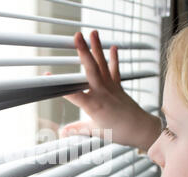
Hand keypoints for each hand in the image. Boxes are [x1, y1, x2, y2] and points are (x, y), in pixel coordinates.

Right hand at [60, 30, 160, 150]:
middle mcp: (102, 93)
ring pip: (102, 64)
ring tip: (92, 32)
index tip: (46, 76)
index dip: (59, 86)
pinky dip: (114, 58)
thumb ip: (77, 130)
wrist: (141, 129)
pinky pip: (115, 70)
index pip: (72, 94)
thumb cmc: (118, 132)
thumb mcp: (95, 133)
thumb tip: (62, 132)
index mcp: (93, 106)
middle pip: (90, 69)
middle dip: (83, 51)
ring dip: (96, 47)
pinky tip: (112, 46)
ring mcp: (111, 87)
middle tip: (77, 36)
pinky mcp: (118, 86)